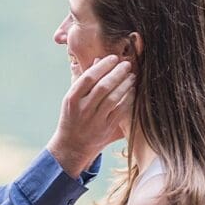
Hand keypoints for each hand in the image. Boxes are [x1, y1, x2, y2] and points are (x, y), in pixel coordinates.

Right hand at [47, 55, 134, 177]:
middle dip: (117, 73)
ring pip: (113, 98)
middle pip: (103, 87)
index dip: (103, 66)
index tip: (114, 58)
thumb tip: (98, 60)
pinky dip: (128, 99)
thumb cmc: (73, 117)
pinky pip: (120, 111)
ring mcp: (95, 120)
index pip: (89, 78)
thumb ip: (84, 79)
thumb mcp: (72, 98)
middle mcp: (82, 110)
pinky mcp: (106, 129)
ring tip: (132, 76)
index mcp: (72, 99)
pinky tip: (132, 90)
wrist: (72, 146)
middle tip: (127, 64)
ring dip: (125, 85)